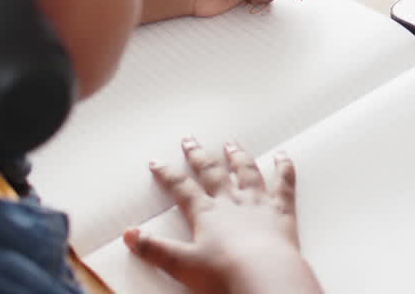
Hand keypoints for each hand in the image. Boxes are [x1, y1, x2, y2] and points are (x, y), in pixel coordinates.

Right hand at [124, 138, 321, 293]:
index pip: (182, 188)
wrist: (264, 274)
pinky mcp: (281, 210)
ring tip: (232, 144)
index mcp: (207, 212)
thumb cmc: (225, 272)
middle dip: (199, 156)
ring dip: (238, 156)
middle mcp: (232, 201)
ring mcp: (258, 202)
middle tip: (190, 140)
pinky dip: (284, 168)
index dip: (167, 175)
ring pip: (247, 171)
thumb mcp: (182, 264)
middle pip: (212, 172)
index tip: (157, 163)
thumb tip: (130, 236)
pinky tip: (283, 157)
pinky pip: (284, 183)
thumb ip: (155, 249)